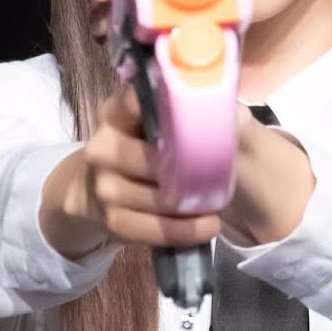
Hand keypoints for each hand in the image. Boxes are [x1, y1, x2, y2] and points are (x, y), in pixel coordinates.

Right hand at [81, 83, 222, 248]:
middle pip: (150, 158)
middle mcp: (103, 145)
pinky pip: (151, 228)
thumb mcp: (159, 125)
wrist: (102, 191)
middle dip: (188, 170)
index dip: (165, 106)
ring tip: (218, 203)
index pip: (135, 100)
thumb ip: (190, 112)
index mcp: (116, 113)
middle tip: (220, 174)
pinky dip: (183, 230)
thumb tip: (229, 110)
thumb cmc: (145, 150)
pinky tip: (207, 226)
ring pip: (154, 198)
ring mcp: (103, 185)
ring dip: (190, 204)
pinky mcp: (111, 219)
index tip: (198, 112)